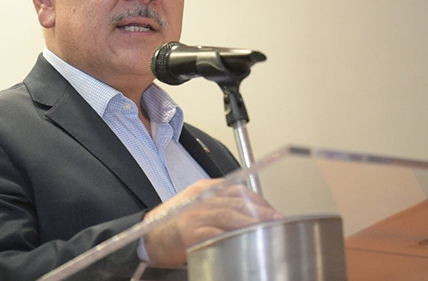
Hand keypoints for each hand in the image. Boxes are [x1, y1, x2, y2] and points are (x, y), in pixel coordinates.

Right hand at [142, 179, 279, 266]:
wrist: (148, 236)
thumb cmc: (174, 223)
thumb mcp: (197, 205)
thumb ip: (219, 205)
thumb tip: (249, 214)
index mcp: (205, 188)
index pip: (238, 189)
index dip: (259, 200)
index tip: (273, 211)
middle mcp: (201, 197)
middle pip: (237, 200)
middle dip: (261, 210)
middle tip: (278, 219)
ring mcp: (196, 214)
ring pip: (230, 214)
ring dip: (252, 221)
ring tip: (268, 227)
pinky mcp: (191, 232)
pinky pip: (215, 232)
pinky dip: (232, 235)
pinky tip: (245, 239)